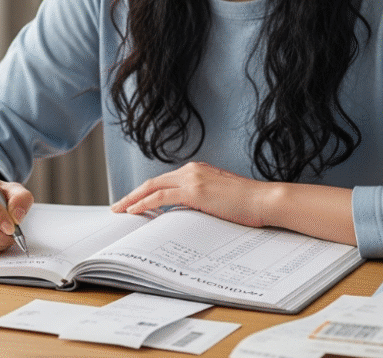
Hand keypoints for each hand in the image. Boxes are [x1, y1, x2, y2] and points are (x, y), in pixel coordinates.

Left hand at [111, 161, 270, 227]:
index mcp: (196, 170)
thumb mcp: (219, 197)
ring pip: (153, 187)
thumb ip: (201, 199)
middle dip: (132, 194)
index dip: (145, 191)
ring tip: (120, 211)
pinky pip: (161, 196)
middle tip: (117, 207)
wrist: (265, 200)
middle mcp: (191, 170)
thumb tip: (185, 214)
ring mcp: (192, 178)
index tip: (133, 202)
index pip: (164, 181)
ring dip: (133, 199)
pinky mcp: (194, 190)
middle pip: (153, 181)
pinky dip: (145, 203)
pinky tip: (134, 211)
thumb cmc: (248, 203)